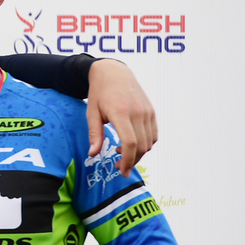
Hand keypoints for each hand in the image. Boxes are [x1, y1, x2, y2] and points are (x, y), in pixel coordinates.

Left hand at [86, 59, 156, 175]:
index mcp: (120, 113)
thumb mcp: (92, 113)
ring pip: (149, 142)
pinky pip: (153, 134)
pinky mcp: (151, 111)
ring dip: (138, 154)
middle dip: (131, 161)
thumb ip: (94, 134)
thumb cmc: (100, 93)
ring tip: (122, 153)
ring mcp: (147, 112)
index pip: (130, 143)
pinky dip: (145, 144)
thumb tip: (93, 154)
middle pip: (141, 146)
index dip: (127, 161)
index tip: (121, 171)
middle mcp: (137, 113)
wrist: (113, 72)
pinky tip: (131, 144)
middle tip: (118, 166)